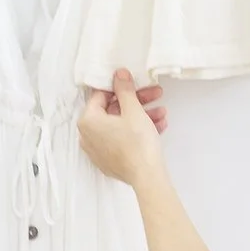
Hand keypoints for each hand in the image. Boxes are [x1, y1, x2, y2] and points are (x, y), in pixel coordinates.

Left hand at [77, 70, 167, 188]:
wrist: (147, 177)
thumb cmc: (137, 142)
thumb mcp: (133, 110)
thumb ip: (125, 89)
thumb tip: (119, 74)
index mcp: (87, 121)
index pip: (101, 95)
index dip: (120, 87)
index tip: (135, 84)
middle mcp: (88, 136)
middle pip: (113, 110)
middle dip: (137, 102)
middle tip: (155, 94)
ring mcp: (98, 151)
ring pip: (120, 125)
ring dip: (142, 116)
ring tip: (162, 113)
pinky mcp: (110, 161)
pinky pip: (122, 139)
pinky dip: (137, 131)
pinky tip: (158, 126)